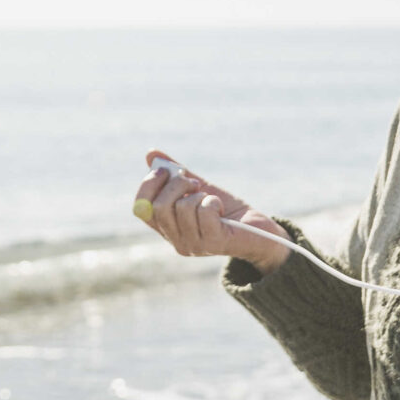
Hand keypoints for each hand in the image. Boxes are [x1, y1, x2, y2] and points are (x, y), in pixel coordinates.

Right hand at [131, 150, 289, 268]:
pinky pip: (204, 211)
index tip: (165, 171)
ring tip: (211, 199)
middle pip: (158, 206)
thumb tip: (151, 154)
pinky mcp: (213, 243)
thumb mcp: (199, 188)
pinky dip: (213, 202)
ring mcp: (193, 245)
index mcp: (168, 228)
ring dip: (199, 194)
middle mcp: (176, 240)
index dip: (148, 185)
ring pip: (182, 207)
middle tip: (194, 182)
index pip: (140, 208)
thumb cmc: (228, 211)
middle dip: (176, 184)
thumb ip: (176, 174)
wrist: (259, 231)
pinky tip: (221, 208)